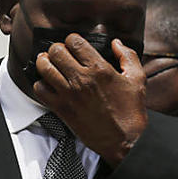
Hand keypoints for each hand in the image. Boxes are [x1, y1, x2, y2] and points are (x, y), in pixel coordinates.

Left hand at [34, 34, 147, 166]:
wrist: (123, 139)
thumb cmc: (130, 111)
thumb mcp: (137, 79)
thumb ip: (128, 56)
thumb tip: (117, 43)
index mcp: (100, 69)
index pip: (74, 42)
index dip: (72, 39)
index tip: (74, 43)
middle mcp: (81, 79)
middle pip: (56, 51)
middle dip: (57, 48)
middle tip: (61, 53)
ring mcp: (68, 94)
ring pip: (44, 67)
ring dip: (45, 62)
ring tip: (49, 63)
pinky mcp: (61, 108)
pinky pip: (39, 89)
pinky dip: (41, 83)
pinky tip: (49, 83)